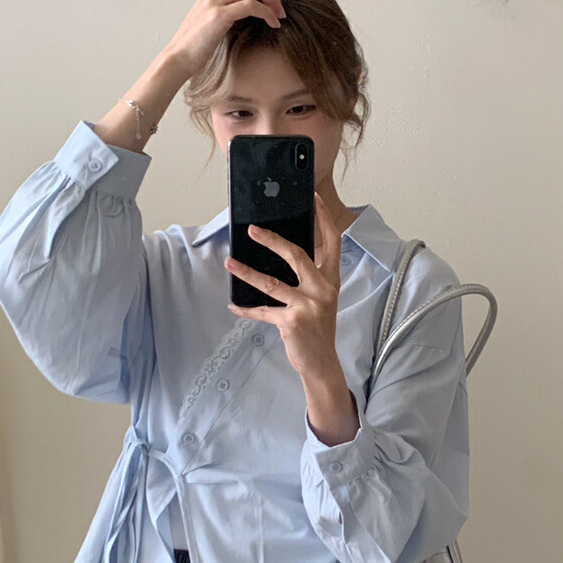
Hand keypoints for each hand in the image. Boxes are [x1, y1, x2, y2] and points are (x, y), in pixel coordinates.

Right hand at [162, 0, 285, 78]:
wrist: (179, 58)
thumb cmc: (197, 44)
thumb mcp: (215, 19)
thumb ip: (230, 8)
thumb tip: (254, 9)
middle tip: (279, 6)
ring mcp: (215, 0)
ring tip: (278, 16)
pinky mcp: (219, 16)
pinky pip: (252, 5)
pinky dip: (267, 13)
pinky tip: (273, 25)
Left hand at [225, 194, 343, 379]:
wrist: (322, 363)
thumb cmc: (318, 329)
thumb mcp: (321, 300)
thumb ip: (309, 278)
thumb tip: (282, 255)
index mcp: (331, 281)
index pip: (332, 243)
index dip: (324, 219)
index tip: (313, 199)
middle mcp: (323, 290)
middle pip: (297, 255)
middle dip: (273, 240)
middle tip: (253, 230)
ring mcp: (308, 305)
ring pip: (272, 282)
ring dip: (247, 272)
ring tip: (230, 263)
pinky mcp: (292, 321)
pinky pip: (263, 310)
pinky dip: (246, 308)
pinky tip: (234, 304)